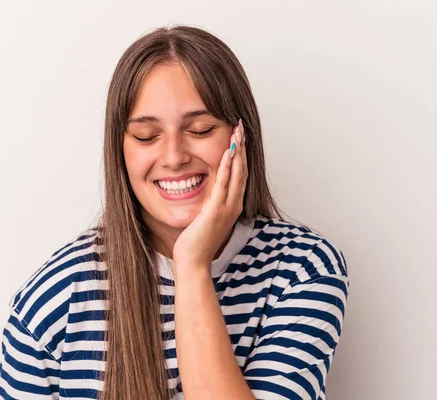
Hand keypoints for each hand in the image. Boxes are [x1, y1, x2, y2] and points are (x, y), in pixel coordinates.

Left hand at [172, 118, 247, 271]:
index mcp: (232, 205)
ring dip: (238, 151)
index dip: (241, 154)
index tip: (239, 137)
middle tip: (241, 126)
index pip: (240, 174)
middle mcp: (234, 204)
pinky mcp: (216, 210)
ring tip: (238, 132)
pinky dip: (226, 166)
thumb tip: (208, 191)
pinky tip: (227, 152)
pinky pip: (223, 183)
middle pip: (243, 169)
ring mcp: (227, 207)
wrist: (193, 261)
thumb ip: (210, 203)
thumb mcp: (206, 217)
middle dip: (242, 147)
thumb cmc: (196, 242)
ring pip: (237, 173)